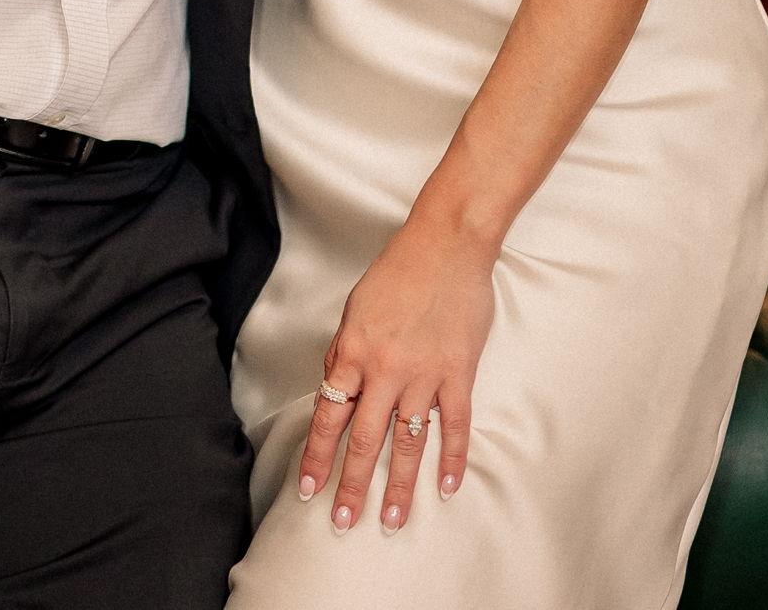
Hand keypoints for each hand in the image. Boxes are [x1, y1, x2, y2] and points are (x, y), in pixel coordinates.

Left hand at [298, 217, 492, 535]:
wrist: (445, 245)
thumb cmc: (397, 271)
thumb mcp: (355, 309)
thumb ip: (345, 353)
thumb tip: (336, 389)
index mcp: (353, 351)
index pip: (328, 415)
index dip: (317, 455)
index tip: (309, 488)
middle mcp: (385, 369)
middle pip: (364, 439)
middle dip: (352, 485)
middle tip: (344, 522)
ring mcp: (425, 375)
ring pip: (407, 442)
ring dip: (398, 486)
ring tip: (391, 520)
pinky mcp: (459, 374)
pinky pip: (454, 426)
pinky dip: (452, 459)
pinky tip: (447, 488)